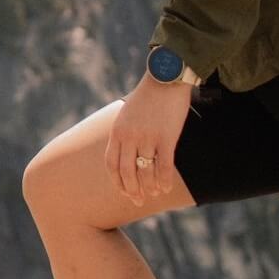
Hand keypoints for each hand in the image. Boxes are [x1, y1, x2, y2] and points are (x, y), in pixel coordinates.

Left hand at [105, 75, 193, 205]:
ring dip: (148, 188)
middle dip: (131, 190)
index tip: (123, 191)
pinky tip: (165, 188)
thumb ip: (124, 133)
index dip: (117, 181)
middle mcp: (129, 137)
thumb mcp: (126, 114)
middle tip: (138, 201)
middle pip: (126, 172)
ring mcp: (147, 138)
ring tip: (152, 195)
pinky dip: (164, 181)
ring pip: (145, 172)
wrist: (164, 78)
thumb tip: (125, 152)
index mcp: (117, 131)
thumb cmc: (147, 96)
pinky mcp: (166, 138)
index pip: (111, 164)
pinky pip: (164, 166)